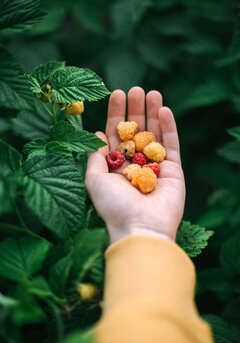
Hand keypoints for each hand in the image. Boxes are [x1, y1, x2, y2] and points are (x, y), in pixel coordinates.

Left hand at [85, 87, 184, 242]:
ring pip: (154, 134)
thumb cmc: (113, 206)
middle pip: (135, 132)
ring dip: (152, 113)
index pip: (116, 136)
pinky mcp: (173, 170)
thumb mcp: (94, 180)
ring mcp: (155, 167)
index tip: (116, 95)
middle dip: (134, 111)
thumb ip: (95, 156)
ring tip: (150, 92)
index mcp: (116, 167)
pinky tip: (163, 109)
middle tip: (134, 89)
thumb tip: (98, 134)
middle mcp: (135, 165)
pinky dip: (168, 127)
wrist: (140, 227)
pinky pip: (171, 144)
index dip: (116, 116)